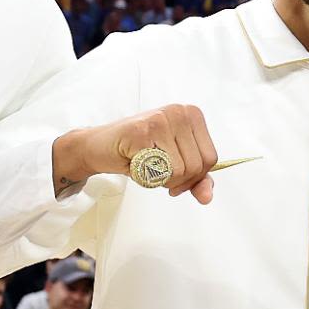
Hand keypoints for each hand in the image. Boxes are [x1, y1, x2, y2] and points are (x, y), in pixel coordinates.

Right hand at [62, 103, 218, 202]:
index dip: (194, 178)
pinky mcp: (142, 131)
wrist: (98, 146)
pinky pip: (157, 171)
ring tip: (144, 165)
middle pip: (196, 167)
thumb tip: (207, 197)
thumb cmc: (137, 151)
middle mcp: (179, 112)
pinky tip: (133, 162)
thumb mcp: (174, 163)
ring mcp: (161, 119)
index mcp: (192, 115)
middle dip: (176, 181)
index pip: (210, 159)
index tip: (174, 177)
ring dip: (159, 180)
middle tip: (155, 172)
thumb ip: (196, 179)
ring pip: (178, 171)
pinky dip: (144, 177)